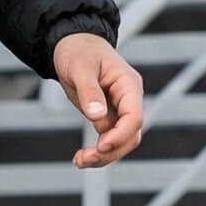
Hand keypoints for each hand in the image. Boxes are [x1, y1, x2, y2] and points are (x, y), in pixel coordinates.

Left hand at [53, 33, 143, 167]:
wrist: (71, 44)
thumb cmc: (78, 50)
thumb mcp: (80, 67)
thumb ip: (89, 91)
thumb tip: (97, 116)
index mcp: (128, 85)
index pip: (134, 117)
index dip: (120, 135)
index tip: (101, 146)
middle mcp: (128, 99)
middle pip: (130, 135)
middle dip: (111, 151)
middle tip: (85, 159)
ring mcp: (118, 109)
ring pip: (120, 141)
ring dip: (103, 156)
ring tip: (79, 161)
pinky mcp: (107, 116)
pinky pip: (107, 139)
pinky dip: (96, 151)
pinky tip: (80, 158)